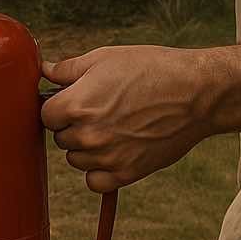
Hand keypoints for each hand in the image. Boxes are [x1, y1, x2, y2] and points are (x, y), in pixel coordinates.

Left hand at [40, 45, 214, 193]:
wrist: (195, 93)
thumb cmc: (151, 69)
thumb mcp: (105, 58)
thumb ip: (68, 70)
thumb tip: (45, 71)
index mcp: (77, 105)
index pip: (46, 115)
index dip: (58, 105)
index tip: (73, 99)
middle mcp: (88, 135)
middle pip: (60, 137)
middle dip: (73, 124)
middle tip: (99, 110)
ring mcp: (107, 157)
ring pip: (76, 160)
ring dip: (86, 147)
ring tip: (112, 126)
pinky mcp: (127, 174)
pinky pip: (95, 181)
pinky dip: (99, 170)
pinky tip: (114, 150)